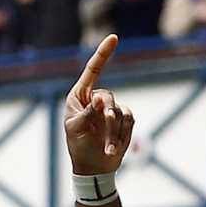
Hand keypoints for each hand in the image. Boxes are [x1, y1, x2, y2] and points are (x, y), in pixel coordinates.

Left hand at [64, 35, 134, 174]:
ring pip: (120, 112)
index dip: (103, 54)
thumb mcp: (76, 129)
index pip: (92, 71)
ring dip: (114, 133)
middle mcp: (96, 100)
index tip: (114, 38)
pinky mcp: (124, 120)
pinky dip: (122, 135)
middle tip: (105, 134)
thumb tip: (101, 98)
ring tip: (107, 149)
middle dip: (107, 118)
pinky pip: (129, 121)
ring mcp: (112, 109)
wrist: (94, 168)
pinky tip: (113, 148)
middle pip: (109, 97)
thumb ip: (87, 113)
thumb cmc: (78, 147)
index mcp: (79, 97)